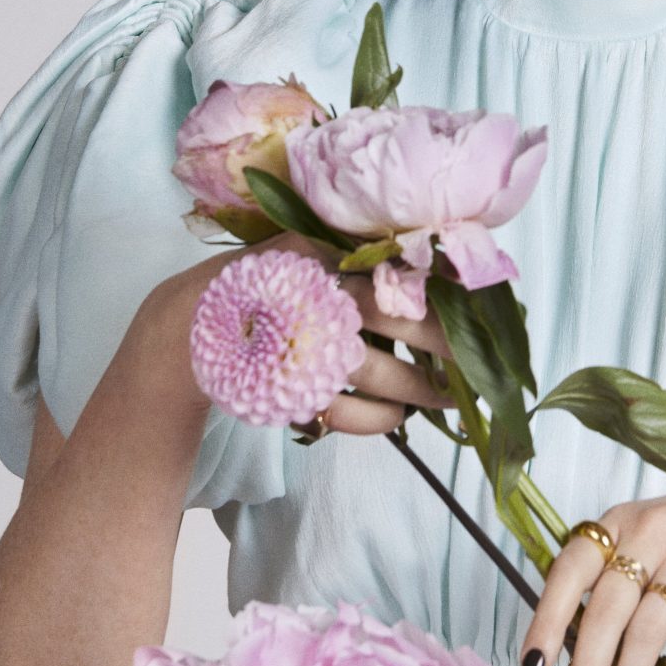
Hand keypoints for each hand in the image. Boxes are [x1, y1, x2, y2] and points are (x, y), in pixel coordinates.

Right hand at [139, 230, 455, 434]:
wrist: (189, 324)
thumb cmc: (263, 282)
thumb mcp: (302, 247)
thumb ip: (350, 246)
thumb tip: (428, 251)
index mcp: (325, 260)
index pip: (396, 271)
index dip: (440, 292)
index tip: (476, 309)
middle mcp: (318, 302)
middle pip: (396, 320)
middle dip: (444, 344)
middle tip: (476, 361)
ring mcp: (304, 351)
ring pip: (378, 374)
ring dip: (420, 389)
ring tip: (448, 398)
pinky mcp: (290, 392)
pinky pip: (347, 415)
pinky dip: (379, 419)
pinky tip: (398, 416)